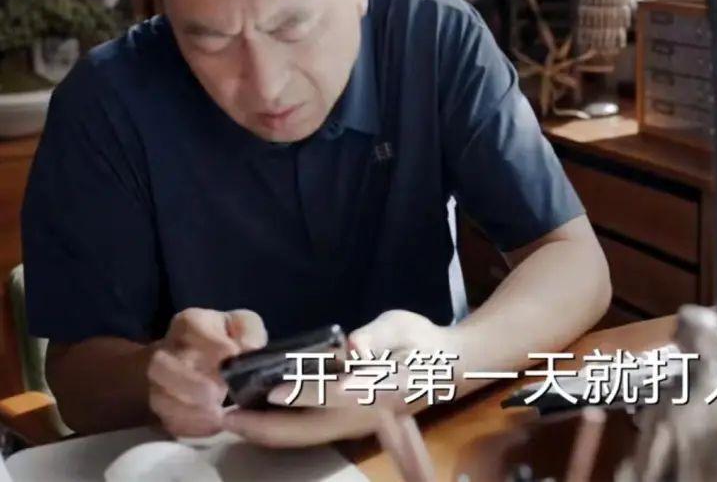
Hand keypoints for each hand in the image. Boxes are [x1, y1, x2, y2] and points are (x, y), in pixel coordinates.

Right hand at [148, 308, 267, 437]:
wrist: (203, 361)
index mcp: (189, 322)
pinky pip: (168, 420)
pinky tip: (213, 425)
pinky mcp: (162, 408)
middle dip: (190, 383)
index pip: (192, 328)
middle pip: (162, 366)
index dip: (213, 345)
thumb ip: (249, 333)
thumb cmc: (230, 339)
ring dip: (190, 409)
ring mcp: (158, 382)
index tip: (233, 358)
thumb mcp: (244, 325)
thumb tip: (250, 350)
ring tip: (219, 415)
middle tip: (219, 394)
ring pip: (160, 397)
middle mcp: (166, 349)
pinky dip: (191, 426)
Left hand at [223, 310, 460, 447]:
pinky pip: (307, 433)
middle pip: (307, 430)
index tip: (272, 391)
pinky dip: (278, 428)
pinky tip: (255, 416)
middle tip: (225, 415)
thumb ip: (377, 336)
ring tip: (230, 418)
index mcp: (377, 390)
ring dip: (266, 431)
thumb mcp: (403, 326)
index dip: (304, 393)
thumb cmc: (421, 342)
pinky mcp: (347, 425)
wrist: (444, 367)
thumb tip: (354, 347)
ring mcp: (352, 425)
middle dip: (264, 426)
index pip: (335, 393)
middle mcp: (360, 415)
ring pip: (303, 437)